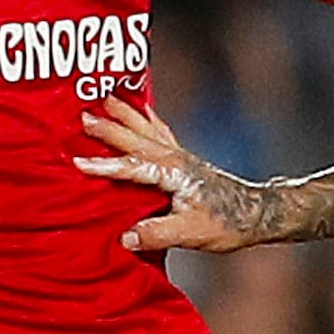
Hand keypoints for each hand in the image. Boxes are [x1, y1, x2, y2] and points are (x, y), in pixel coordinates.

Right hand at [73, 99, 288, 254]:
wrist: (256, 213)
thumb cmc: (226, 224)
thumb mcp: (190, 234)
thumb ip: (157, 234)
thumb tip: (124, 238)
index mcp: (172, 175)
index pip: (131, 167)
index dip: (104, 166)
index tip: (76, 162)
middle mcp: (174, 159)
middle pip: (135, 139)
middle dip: (108, 128)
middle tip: (81, 115)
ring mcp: (180, 156)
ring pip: (147, 129)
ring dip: (125, 114)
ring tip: (105, 96)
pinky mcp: (186, 159)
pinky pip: (160, 131)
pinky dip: (147, 118)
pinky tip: (142, 109)